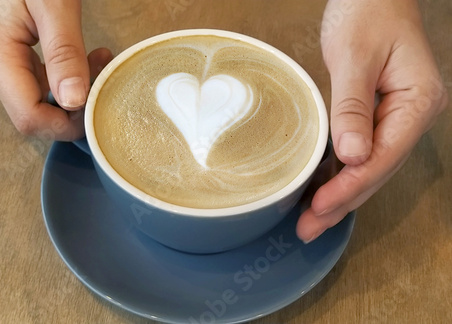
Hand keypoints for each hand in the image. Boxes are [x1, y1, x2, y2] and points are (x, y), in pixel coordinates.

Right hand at [0, 0, 112, 140]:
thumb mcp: (54, 6)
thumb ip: (64, 54)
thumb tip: (74, 100)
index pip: (30, 117)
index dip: (67, 124)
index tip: (97, 109)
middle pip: (35, 113)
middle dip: (75, 105)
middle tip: (102, 75)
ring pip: (40, 101)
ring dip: (76, 90)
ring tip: (99, 59)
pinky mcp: (5, 59)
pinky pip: (39, 84)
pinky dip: (67, 78)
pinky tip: (85, 58)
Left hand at [296, 0, 447, 242]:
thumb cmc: (366, 12)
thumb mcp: (355, 56)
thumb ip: (353, 107)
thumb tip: (352, 158)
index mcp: (418, 101)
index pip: (382, 157)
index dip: (350, 186)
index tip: (319, 207)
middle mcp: (412, 116)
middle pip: (376, 170)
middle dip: (342, 202)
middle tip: (308, 229)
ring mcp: (397, 118)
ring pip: (368, 167)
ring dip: (340, 195)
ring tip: (310, 221)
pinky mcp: (378, 116)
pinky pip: (360, 152)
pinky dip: (340, 174)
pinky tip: (320, 191)